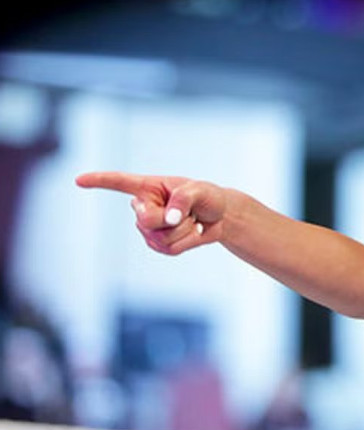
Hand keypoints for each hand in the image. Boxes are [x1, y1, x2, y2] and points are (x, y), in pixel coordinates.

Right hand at [76, 172, 227, 254]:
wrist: (219, 218)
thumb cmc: (207, 197)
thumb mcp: (200, 191)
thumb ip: (183, 199)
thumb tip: (169, 218)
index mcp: (148, 187)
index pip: (119, 183)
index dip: (99, 181)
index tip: (79, 180)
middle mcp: (144, 207)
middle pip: (146, 220)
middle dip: (172, 219)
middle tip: (189, 212)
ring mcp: (149, 228)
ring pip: (160, 237)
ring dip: (184, 231)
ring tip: (191, 220)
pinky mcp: (158, 244)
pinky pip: (170, 249)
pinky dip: (187, 242)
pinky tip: (191, 232)